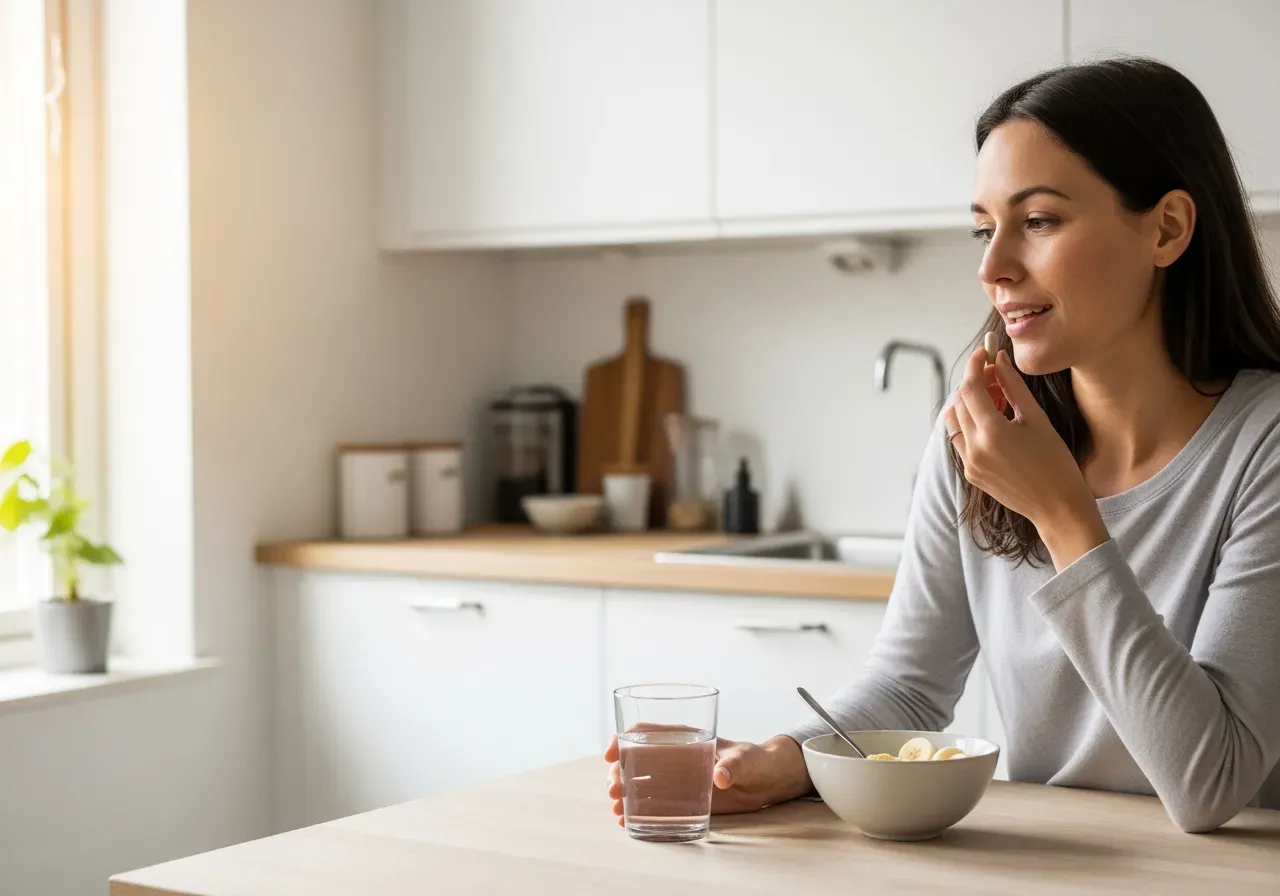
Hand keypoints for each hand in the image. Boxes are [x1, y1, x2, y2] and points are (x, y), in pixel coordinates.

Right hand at [604, 733, 809, 826]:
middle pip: (634, 759)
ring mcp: (675, 779)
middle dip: (617, 772)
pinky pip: (653, 804)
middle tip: (614, 790)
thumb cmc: (756, 759)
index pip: (645, 731)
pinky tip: (626, 822)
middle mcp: (673, 756)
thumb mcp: (746, 759)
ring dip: (623, 793)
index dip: (623, 739)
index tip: (611, 754)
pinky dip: (636, 811)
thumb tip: (720, 777)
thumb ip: (734, 765)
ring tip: (617, 810)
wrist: (767, 781)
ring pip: (638, 782)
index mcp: (684, 737)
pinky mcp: (681, 799)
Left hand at [944, 347, 1108, 567]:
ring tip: (993, 398)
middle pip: (959, 402)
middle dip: (973, 383)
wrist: (1058, 507)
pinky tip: (991, 421)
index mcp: (992, 432)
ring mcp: (969, 463)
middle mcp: (973, 448)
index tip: (983, 353)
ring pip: (954, 422)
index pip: (969, 388)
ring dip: (967, 404)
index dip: (974, 365)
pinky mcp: (970, 474)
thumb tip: (1000, 360)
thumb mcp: (1037, 420)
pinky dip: (969, 424)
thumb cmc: (1056, 463)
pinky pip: (960, 440)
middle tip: (994, 374)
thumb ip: (1014, 387)